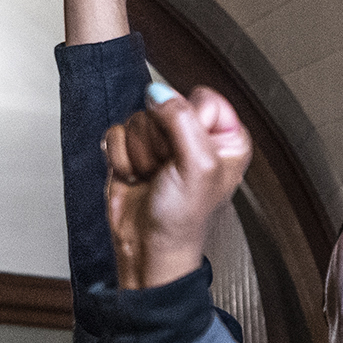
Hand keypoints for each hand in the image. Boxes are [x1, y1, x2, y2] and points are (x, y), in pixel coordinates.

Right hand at [105, 85, 251, 290]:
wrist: (147, 250)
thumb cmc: (182, 221)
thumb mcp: (197, 166)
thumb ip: (181, 120)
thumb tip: (160, 92)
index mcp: (225, 138)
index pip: (203, 98)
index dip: (189, 121)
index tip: (189, 151)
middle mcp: (195, 136)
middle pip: (165, 105)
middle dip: (160, 142)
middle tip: (168, 170)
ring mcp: (162, 143)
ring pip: (138, 118)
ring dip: (140, 154)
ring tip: (153, 178)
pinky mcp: (133, 150)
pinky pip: (117, 133)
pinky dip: (122, 159)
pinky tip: (136, 178)